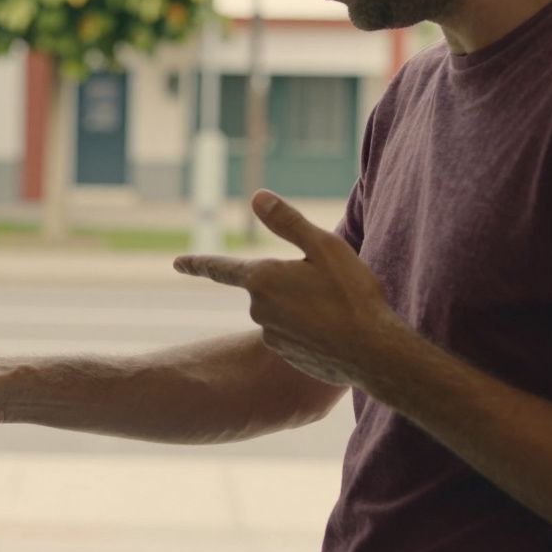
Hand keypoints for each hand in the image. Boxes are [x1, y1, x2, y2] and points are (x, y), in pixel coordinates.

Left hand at [173, 189, 406, 387]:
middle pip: (266, 286)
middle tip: (331, 288)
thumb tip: (256, 196)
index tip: (177, 262)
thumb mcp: (324, 247)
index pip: (221, 268)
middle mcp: (258, 310)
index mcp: (262, 279)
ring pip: (282, 310)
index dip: (198, 264)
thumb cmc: (353, 294)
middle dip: (291, 282)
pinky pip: (293, 333)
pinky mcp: (285, 355)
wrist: (374, 353)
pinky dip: (310, 328)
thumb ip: (287, 222)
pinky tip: (336, 331)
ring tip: (338, 310)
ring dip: (302, 306)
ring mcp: (270, 336)